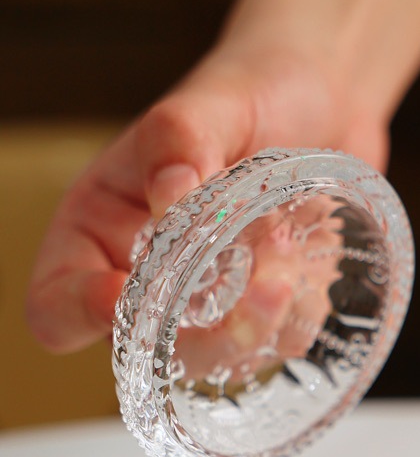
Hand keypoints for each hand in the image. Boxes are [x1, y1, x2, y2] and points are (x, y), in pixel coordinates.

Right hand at [25, 45, 388, 353]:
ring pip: (219, 362)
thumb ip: (181, 139)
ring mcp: (208, 306)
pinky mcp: (267, 317)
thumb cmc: (252, 93)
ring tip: (287, 244)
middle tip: (264, 279)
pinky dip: (299, 311)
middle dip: (210, 331)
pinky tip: (308, 256)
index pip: (56, 308)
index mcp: (98, 232)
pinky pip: (278, 346)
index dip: (80, 314)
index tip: (123, 290)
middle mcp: (146, 281)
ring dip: (261, 319)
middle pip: (150, 354)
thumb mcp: (211, 102)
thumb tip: (170, 192)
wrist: (326, 98)